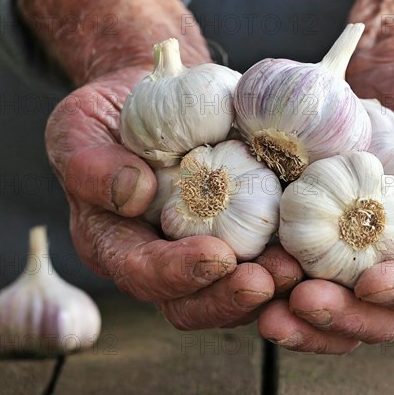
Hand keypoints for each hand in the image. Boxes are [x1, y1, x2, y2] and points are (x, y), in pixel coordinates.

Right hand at [46, 67, 283, 328]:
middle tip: (271, 279)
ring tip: (300, 267)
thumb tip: (133, 193)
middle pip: (196, 301)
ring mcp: (208, 245)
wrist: (158, 94)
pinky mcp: (244, 227)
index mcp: (118, 244)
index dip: (178, 274)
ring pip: (239, 287)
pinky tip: (315, 243)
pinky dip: (293, 254)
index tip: (218, 256)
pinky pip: (269, 251)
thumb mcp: (78, 130)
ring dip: (272, 284)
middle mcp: (165, 257)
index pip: (143, 274)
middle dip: (234, 295)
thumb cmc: (110, 117)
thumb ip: (89, 165)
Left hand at [257, 0, 393, 352]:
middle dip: (337, 315)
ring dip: (293, 310)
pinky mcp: (304, 228)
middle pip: (371, 310)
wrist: (385, 73)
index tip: (369, 284)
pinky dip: (265, 273)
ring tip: (261, 296)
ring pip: (324, 300)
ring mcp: (343, 246)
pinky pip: (286, 263)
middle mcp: (389, 255)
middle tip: (301, 301)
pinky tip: (240, 268)